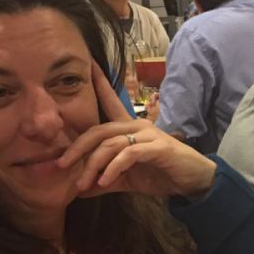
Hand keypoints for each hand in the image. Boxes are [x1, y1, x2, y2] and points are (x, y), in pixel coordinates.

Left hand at [57, 62, 215, 198]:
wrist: (191, 181)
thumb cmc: (160, 174)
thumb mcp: (126, 179)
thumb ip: (104, 181)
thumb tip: (78, 190)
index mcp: (129, 128)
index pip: (110, 102)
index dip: (99, 83)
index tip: (88, 64)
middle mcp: (137, 126)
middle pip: (99, 129)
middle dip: (78, 147)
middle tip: (61, 164)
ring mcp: (148, 135)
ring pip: (111, 143)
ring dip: (94, 164)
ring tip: (83, 183)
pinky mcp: (158, 148)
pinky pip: (129, 154)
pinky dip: (114, 168)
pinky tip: (105, 181)